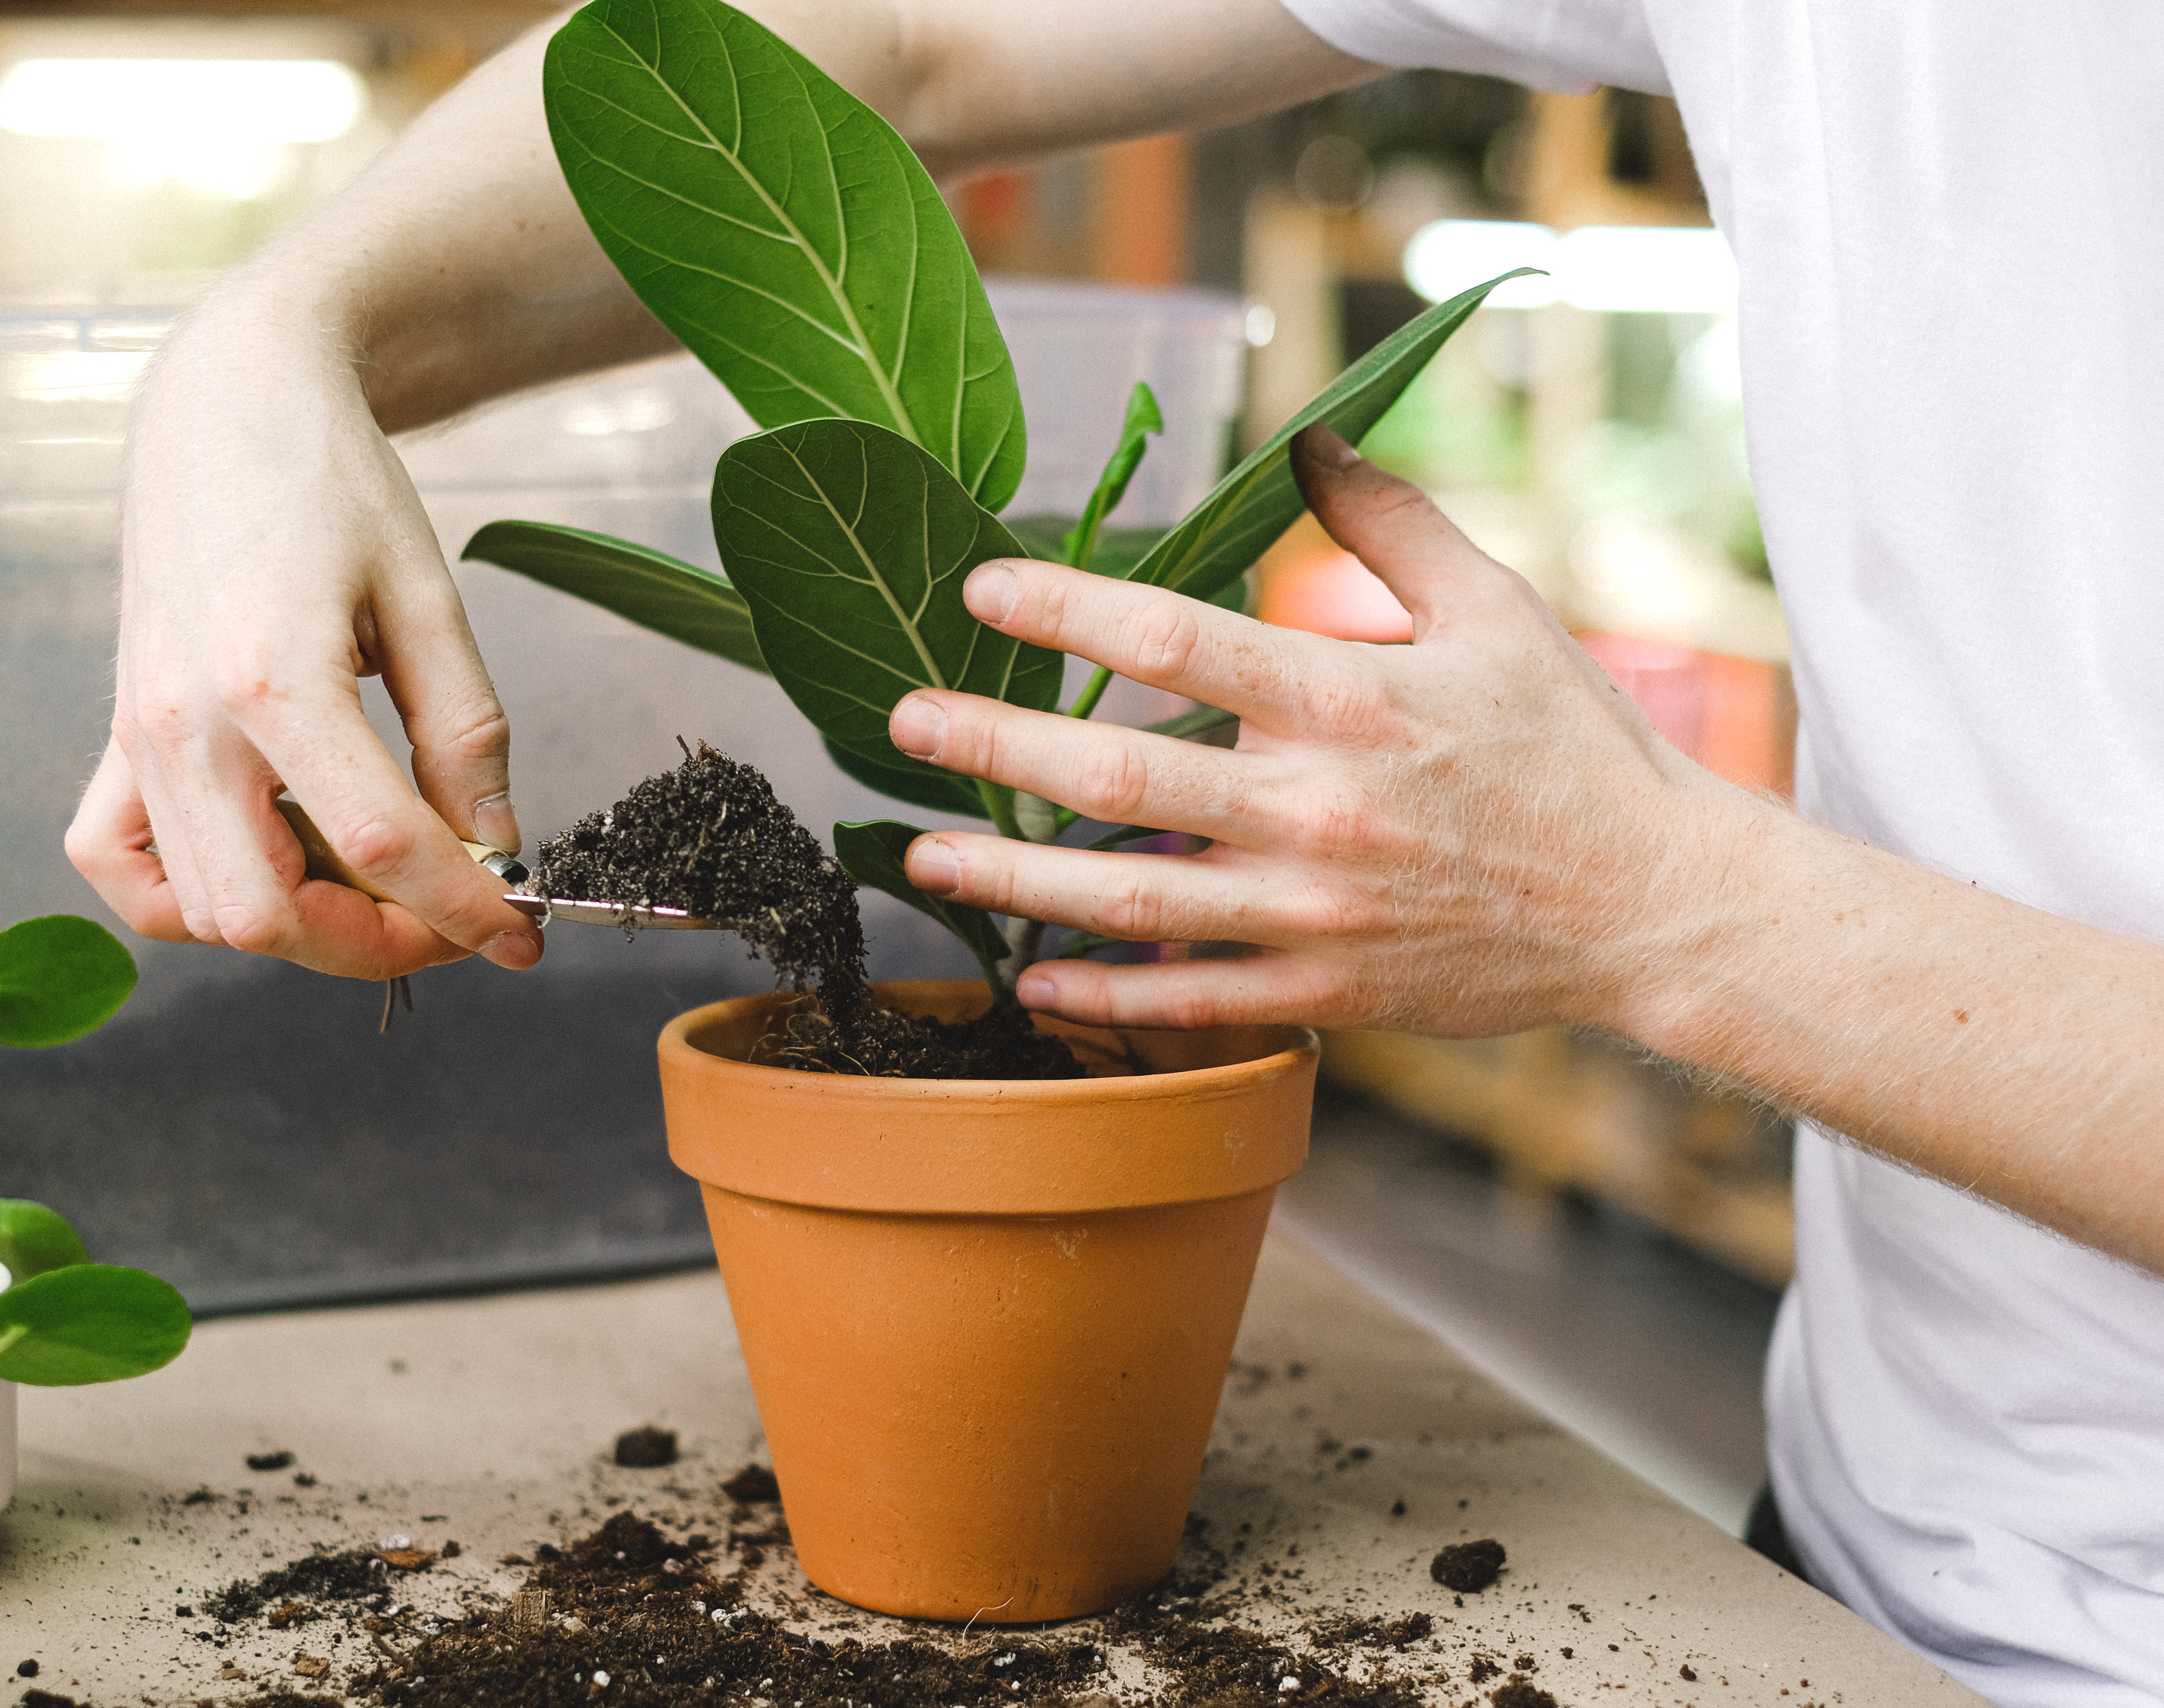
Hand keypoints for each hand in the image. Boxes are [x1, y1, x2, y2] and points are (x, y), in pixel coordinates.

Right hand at [65, 301, 542, 980]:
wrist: (230, 403)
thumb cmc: (330, 482)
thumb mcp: (428, 599)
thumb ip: (465, 733)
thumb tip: (493, 845)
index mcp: (273, 678)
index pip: (381, 844)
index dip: (464, 907)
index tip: (520, 933)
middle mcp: (182, 722)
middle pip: (270, 913)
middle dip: (375, 943)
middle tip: (448, 916)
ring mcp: (137, 734)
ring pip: (203, 910)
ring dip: (300, 925)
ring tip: (374, 879)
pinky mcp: (116, 734)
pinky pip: (121, 864)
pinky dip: (188, 898)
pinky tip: (266, 860)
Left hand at [885, 427, 1750, 1035]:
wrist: (1650, 903)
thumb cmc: (1571, 747)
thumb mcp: (1495, 610)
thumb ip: (1390, 524)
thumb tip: (1308, 440)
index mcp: (1349, 702)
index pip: (1173, 640)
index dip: (1064, 609)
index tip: (981, 587)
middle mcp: (1315, 811)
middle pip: (1114, 776)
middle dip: (991, 745)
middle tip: (900, 719)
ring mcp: (1313, 913)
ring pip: (1126, 898)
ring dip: (1010, 878)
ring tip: (917, 851)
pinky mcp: (1326, 990)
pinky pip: (1188, 997)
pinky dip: (1101, 991)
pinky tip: (1029, 971)